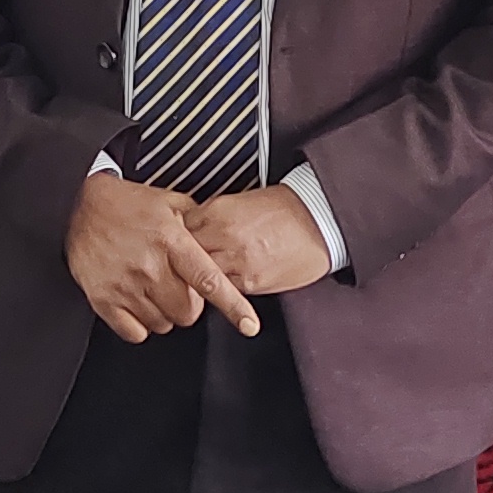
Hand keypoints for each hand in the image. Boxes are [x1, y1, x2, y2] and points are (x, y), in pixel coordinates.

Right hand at [67, 170, 257, 341]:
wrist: (78, 204)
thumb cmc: (128, 204)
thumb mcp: (170, 202)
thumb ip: (200, 221)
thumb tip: (224, 237)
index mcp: (172, 241)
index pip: (209, 280)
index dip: (233, 306)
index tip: (249, 325)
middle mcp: (150, 266)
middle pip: (188, 312)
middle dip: (190, 304)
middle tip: (178, 287)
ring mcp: (125, 285)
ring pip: (163, 324)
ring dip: (164, 312)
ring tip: (154, 289)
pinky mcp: (103, 299)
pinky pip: (134, 332)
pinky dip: (140, 323)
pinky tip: (138, 302)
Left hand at [186, 184, 331, 305]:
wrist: (318, 221)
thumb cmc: (284, 209)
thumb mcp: (239, 202)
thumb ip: (210, 217)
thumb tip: (188, 230)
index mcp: (217, 211)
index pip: (177, 230)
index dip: (174, 239)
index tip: (173, 244)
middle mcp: (223, 236)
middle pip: (182, 256)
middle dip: (179, 262)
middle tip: (179, 266)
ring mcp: (235, 262)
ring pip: (198, 278)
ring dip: (196, 280)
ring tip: (199, 278)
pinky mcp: (249, 282)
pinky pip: (222, 291)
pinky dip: (219, 290)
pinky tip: (223, 283)